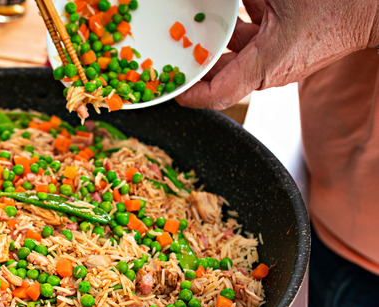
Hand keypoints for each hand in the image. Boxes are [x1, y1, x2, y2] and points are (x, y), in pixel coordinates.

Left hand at [175, 0, 378, 109]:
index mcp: (265, 67)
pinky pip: (252, 31)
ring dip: (214, 32)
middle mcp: (268, 67)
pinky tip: (228, 2)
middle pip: (218, 69)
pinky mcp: (286, 40)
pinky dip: (237, 17)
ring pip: (233, 47)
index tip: (168, 84)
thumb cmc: (340, 4)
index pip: (215, 95)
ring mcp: (277, 54)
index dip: (187, 94)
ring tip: (193, 19)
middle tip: (171, 42)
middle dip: (194, 55)